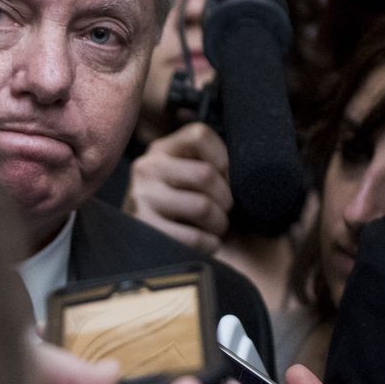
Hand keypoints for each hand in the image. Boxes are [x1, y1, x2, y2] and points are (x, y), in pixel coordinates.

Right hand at [123, 123, 231, 253]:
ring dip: (219, 223)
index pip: (199, 135)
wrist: (144, 248)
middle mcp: (146, 168)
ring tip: (213, 227)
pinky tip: (203, 243)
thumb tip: (243, 165)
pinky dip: (209, 244)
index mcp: (161, 150)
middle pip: (205, 174)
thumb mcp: (186, 176)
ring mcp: (141, 198)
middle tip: (223, 210)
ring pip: (202, 206)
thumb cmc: (180, 208)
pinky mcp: (145, 230)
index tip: (224, 177)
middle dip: (225, 198)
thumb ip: (207, 162)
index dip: (222, 158)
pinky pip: (194, 238)